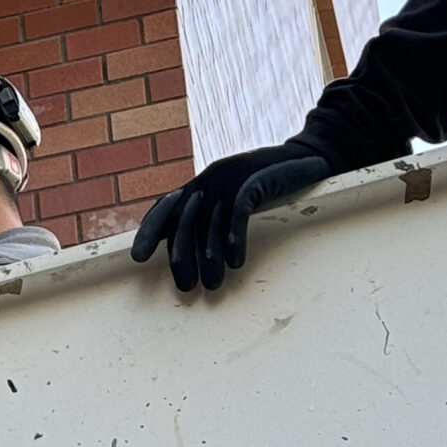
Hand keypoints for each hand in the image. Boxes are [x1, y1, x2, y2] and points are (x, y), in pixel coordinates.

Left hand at [130, 145, 332, 292]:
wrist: (308, 158)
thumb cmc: (268, 184)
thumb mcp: (232, 195)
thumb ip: (211, 214)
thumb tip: (195, 251)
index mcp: (199, 183)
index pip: (164, 208)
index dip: (150, 232)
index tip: (138, 258)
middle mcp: (208, 179)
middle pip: (184, 222)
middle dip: (182, 257)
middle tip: (187, 287)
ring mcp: (230, 177)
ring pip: (210, 222)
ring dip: (210, 258)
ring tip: (213, 284)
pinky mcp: (254, 179)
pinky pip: (238, 211)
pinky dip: (234, 238)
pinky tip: (235, 262)